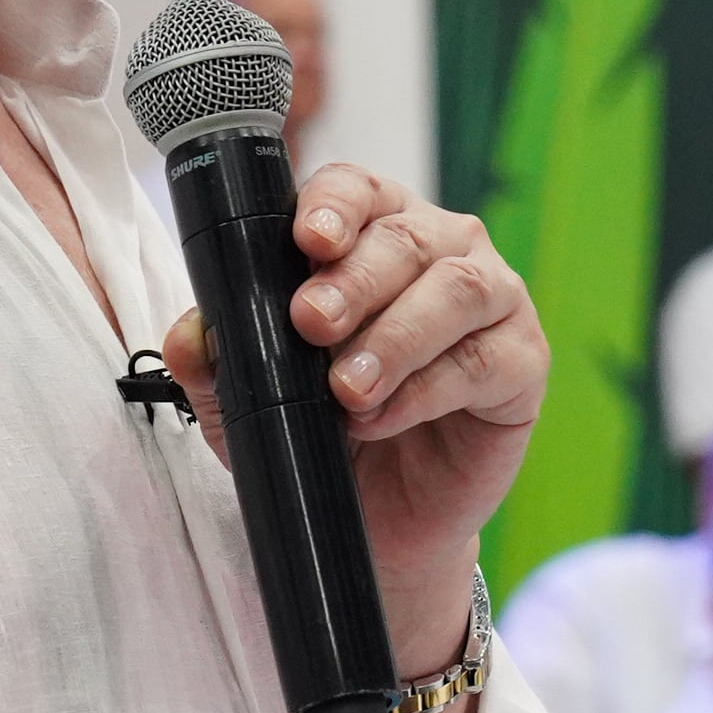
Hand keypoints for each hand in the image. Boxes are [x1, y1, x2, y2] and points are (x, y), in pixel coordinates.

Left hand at [158, 163, 545, 640]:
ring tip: (346, 388)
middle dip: (353, 281)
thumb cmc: (320, 434)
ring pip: (454, 290)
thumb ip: (216, 361)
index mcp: (373, 232)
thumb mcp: (248, 400)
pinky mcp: (523, 363)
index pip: (356, 189)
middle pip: (404, 237)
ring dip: (393, 336)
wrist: (375, 522)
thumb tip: (190, 333)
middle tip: (310, 324)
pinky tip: (383, 415)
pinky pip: (481, 361)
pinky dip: (425, 389)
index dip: (334, 206)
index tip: (307, 240)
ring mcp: (492, 302)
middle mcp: (440, 251)